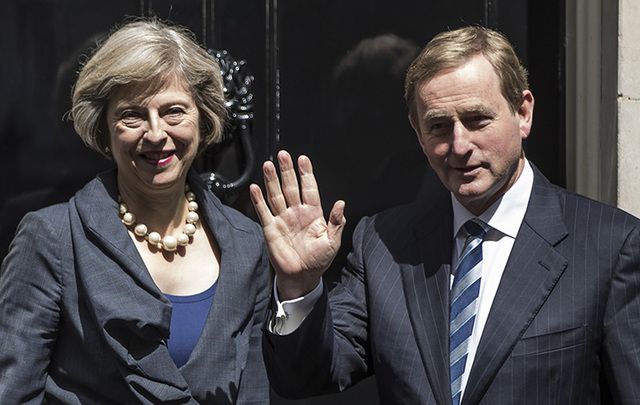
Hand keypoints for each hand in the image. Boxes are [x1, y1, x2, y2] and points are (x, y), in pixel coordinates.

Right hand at [250, 150, 345, 299]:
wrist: (302, 277)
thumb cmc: (318, 260)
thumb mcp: (332, 242)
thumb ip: (337, 222)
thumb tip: (341, 204)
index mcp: (313, 214)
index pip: (309, 189)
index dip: (306, 174)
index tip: (303, 159)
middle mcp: (296, 212)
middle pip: (291, 187)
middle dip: (287, 171)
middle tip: (284, 155)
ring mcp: (283, 219)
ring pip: (276, 195)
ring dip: (272, 180)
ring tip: (268, 165)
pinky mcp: (270, 229)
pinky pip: (264, 212)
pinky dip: (258, 200)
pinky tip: (255, 188)